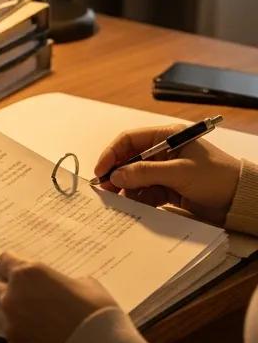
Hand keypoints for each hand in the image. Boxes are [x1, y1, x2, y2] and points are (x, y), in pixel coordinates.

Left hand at [0, 253, 116, 342]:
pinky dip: (22, 334)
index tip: (23, 274)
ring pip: (3, 311)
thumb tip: (57, 286)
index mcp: (27, 274)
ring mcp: (9, 322)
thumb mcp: (85, 283)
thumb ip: (61, 281)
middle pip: (0, 287)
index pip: (4, 262)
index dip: (13, 266)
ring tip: (38, 321)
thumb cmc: (96, 311)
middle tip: (34, 298)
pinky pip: (12, 334)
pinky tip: (41, 339)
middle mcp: (11, 295)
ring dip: (15, 312)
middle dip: (13, 290)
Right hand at [94, 125, 240, 224]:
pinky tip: (132, 205)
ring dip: (125, 188)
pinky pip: (145, 191)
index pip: (130, 140)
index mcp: (167, 137)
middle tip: (104, 189)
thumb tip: (115, 176)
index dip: (112, 153)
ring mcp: (165, 171)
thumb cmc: (216, 178)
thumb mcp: (179, 172)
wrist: (241, 200)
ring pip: (135, 177)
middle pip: (129, 160)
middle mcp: (163, 151)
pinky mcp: (169, 188)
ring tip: (117, 200)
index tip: (100, 170)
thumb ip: (145, 173)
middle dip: (116, 174)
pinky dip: (137, 198)